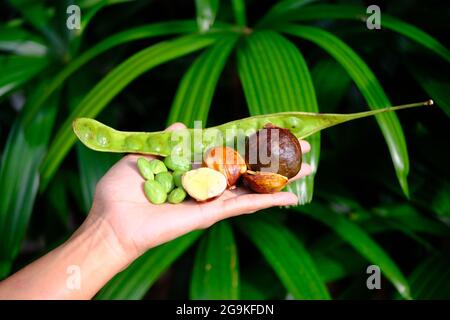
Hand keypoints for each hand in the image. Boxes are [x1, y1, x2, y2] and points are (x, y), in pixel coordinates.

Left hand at [82, 123, 311, 264]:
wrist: (112, 219)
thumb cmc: (122, 189)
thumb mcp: (145, 155)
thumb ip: (167, 141)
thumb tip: (181, 125)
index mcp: (194, 166)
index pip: (231, 150)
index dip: (253, 140)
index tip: (276, 130)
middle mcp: (208, 182)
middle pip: (250, 167)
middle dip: (277, 158)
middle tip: (306, 148)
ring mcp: (213, 198)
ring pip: (254, 186)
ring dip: (283, 178)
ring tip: (310, 169)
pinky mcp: (211, 214)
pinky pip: (244, 205)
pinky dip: (268, 201)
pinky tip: (291, 197)